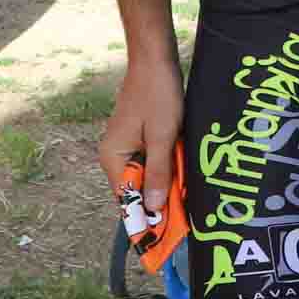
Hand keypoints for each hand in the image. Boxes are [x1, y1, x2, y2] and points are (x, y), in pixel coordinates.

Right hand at [96, 59, 185, 212]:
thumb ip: (159, 173)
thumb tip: (154, 209)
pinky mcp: (139, 137)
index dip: (145, 217)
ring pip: (148, 176)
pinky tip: (183, 171)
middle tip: (184, 217)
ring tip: (185, 196)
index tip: (163, 238)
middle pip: (138, 189)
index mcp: (113, 158)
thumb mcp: (162, 137)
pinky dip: (167, 168)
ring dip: (166, 184)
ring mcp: (127, 146)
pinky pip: (153, 161)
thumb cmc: (158, 96)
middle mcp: (115, 155)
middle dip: (159, 201)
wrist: (155, 60)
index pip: (127, 198)